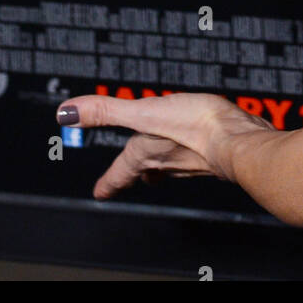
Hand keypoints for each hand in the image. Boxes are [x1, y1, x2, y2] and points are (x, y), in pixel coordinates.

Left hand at [58, 91, 274, 199]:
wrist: (236, 141)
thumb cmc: (192, 128)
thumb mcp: (143, 112)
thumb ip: (105, 111)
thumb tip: (66, 112)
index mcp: (144, 156)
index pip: (119, 173)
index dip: (108, 182)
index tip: (100, 191)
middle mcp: (165, 164)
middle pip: (144, 174)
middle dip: (133, 175)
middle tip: (126, 180)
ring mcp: (189, 162)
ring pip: (168, 168)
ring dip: (159, 166)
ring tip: (157, 164)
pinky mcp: (212, 154)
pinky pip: (192, 158)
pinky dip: (186, 154)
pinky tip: (194, 146)